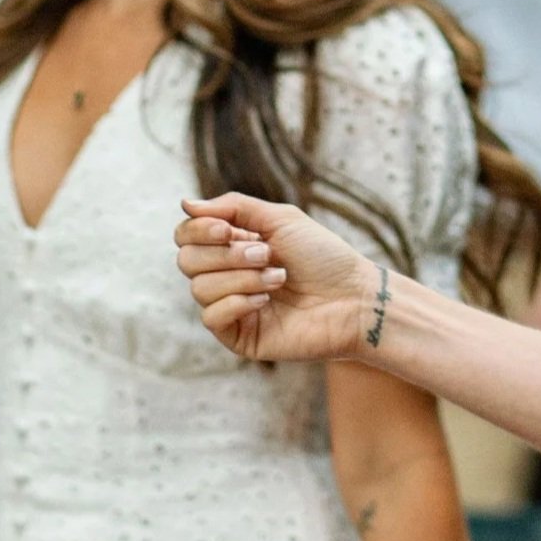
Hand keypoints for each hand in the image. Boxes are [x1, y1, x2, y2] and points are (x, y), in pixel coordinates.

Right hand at [176, 193, 385, 366]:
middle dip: (226, 254)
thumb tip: (185, 204)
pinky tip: (266, 301)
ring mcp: (231, 307)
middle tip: (266, 254)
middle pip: (187, 261)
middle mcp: (226, 275)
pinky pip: (211, 317)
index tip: (226, 229)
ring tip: (279, 278)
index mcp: (233, 245)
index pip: (186, 236)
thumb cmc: (324, 257)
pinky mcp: (239, 336)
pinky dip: (237, 303)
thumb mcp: (280, 220)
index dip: (198, 230)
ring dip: (242, 278)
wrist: (355, 299)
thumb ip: (233, 207)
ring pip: (199, 288)